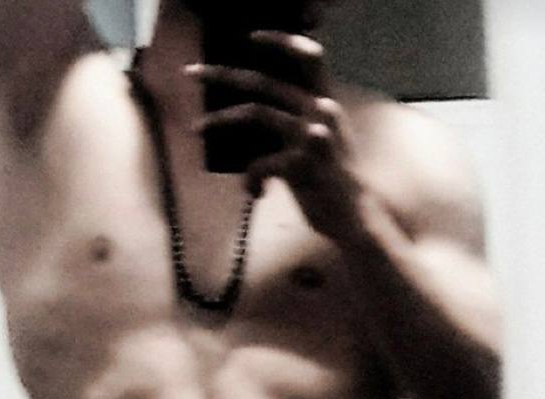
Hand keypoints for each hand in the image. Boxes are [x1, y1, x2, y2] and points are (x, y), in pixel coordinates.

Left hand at [184, 31, 363, 240]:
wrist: (354, 215)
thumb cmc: (332, 178)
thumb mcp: (321, 139)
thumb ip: (296, 120)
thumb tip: (249, 111)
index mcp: (325, 102)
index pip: (310, 57)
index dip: (280, 40)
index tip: (251, 37)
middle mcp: (321, 111)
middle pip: (263, 82)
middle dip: (221, 74)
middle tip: (191, 72)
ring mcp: (311, 136)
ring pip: (253, 113)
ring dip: (218, 120)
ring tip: (196, 127)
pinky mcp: (300, 164)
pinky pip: (258, 164)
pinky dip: (251, 179)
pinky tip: (256, 191)